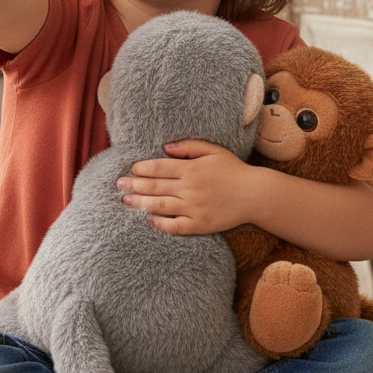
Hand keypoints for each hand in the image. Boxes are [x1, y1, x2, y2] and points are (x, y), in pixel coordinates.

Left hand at [117, 139, 259, 234]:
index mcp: (192, 168)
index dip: (142, 168)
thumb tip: (164, 146)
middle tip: (118, 185)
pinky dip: (159, 223)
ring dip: (140, 203)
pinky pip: (174, 226)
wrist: (254, 195)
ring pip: (160, 206)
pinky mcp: (200, 224)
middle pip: (155, 186)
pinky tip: (148, 219)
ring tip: (125, 201)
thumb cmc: (233, 170)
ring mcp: (194, 208)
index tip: (131, 169)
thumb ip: (188, 146)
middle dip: (134, 185)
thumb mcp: (213, 150)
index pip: (159, 167)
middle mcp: (190, 188)